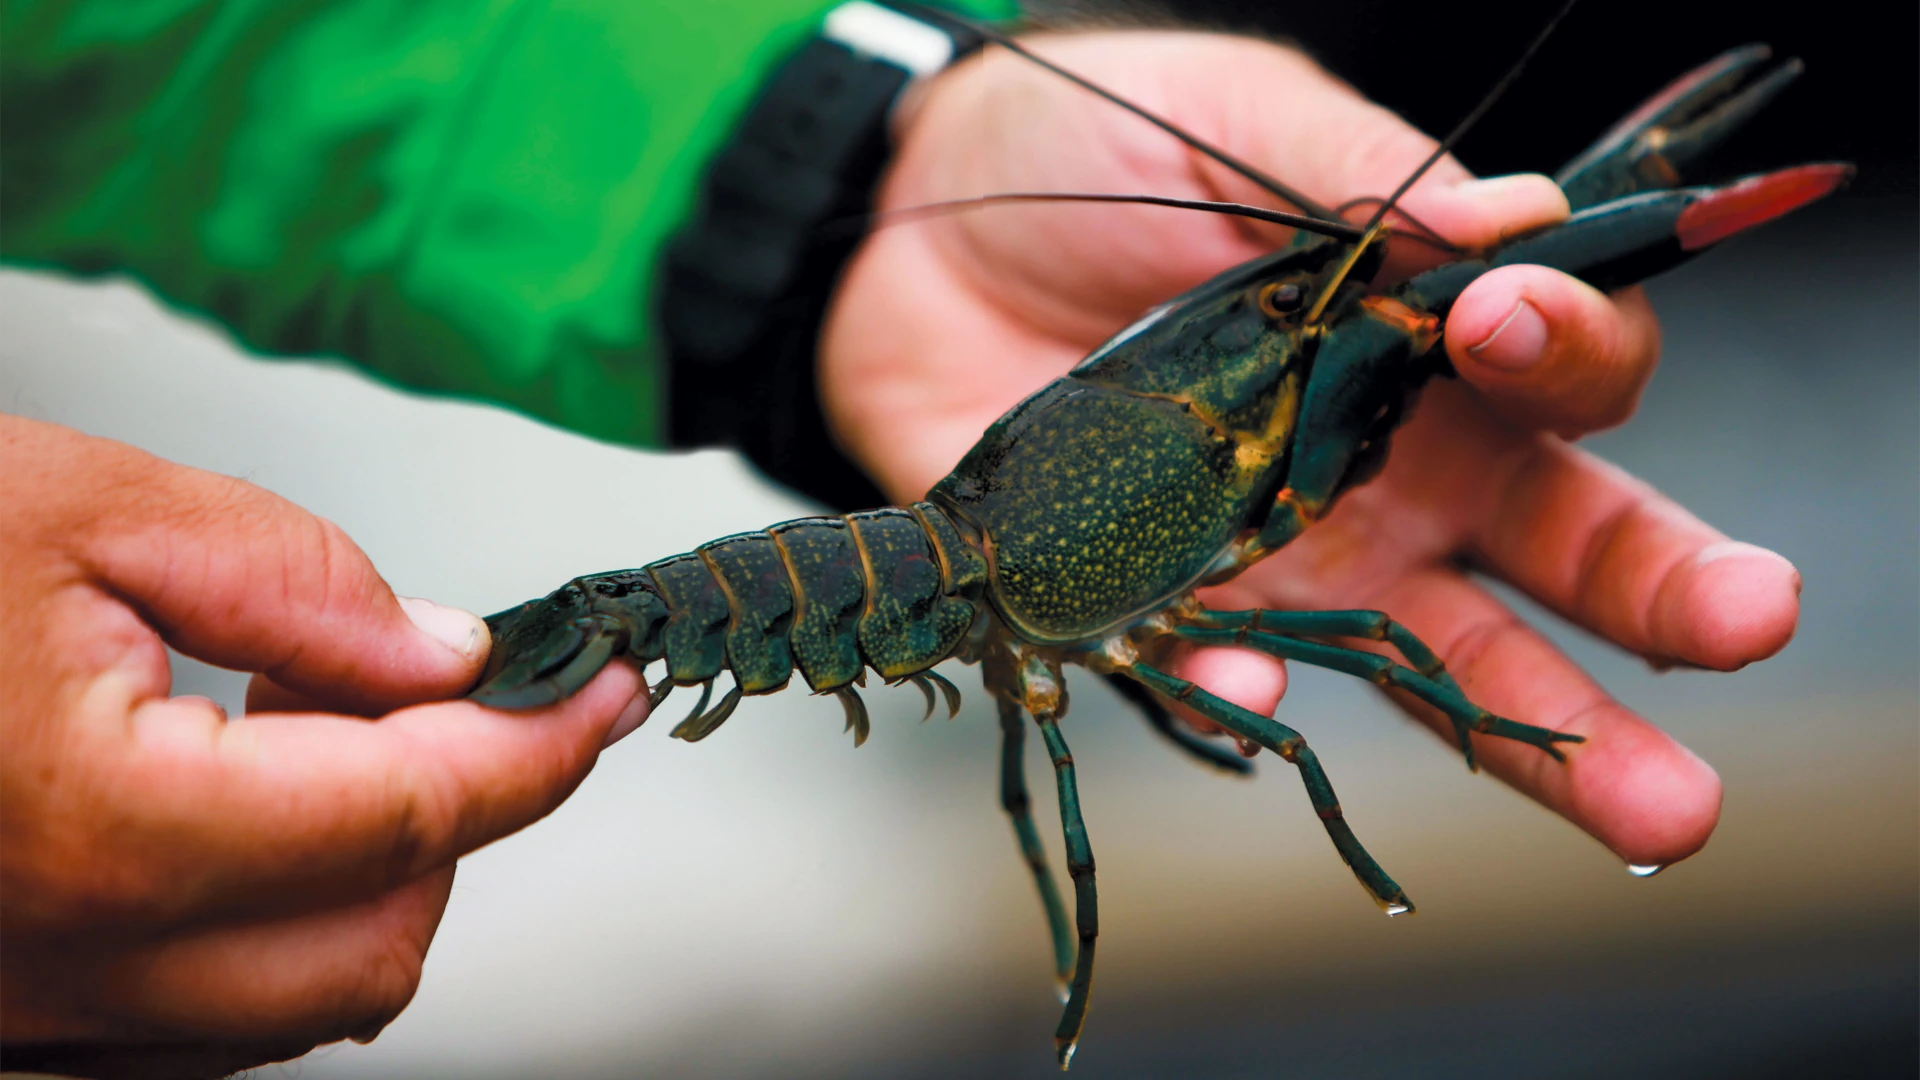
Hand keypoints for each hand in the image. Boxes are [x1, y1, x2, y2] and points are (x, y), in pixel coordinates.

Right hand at [0, 417, 644, 1077]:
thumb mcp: (66, 503)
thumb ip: (287, 580)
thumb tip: (439, 651)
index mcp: (104, 833)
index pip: (420, 810)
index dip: (546, 746)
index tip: (608, 688)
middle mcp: (61, 969)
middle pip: (376, 947)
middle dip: (451, 819)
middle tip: (425, 686)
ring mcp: (17, 1021)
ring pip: (287, 1006)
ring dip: (358, 874)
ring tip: (303, 722)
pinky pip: (185, 1031)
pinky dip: (257, 931)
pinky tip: (224, 808)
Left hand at [821, 31, 1798, 868]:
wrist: (909, 226)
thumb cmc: (1095, 153)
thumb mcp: (1236, 125)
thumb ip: (1366, 175)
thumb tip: (1520, 216)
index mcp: (1424, 342)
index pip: (1558, 374)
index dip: (1569, 351)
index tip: (1511, 323)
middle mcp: (1386, 466)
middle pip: (1554, 545)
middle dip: (1659, 592)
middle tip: (1744, 624)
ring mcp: (1284, 552)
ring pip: (1441, 661)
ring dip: (1543, 737)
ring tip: (1651, 810)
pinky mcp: (1165, 602)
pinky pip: (1229, 673)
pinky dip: (1245, 692)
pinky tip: (1256, 694)